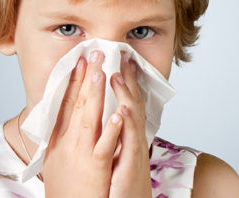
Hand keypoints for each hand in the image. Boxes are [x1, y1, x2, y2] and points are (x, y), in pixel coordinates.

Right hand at [43, 50, 123, 197]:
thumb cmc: (67, 192)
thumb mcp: (57, 162)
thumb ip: (61, 140)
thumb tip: (62, 123)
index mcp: (59, 142)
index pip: (65, 105)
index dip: (72, 82)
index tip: (79, 61)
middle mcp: (66, 145)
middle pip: (77, 105)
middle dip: (85, 77)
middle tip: (93, 52)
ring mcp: (80, 156)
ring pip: (88, 119)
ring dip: (95, 94)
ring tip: (101, 70)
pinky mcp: (95, 169)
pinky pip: (104, 147)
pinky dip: (110, 130)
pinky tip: (117, 113)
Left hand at [108, 54, 151, 197]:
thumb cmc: (118, 190)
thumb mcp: (115, 159)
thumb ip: (111, 138)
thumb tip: (105, 121)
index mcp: (125, 138)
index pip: (124, 103)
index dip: (121, 82)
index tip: (116, 60)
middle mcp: (132, 142)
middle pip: (131, 103)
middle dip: (126, 78)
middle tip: (121, 54)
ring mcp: (133, 153)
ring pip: (132, 119)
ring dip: (126, 95)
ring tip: (117, 73)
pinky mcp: (131, 167)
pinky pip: (130, 143)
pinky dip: (127, 125)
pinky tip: (123, 110)